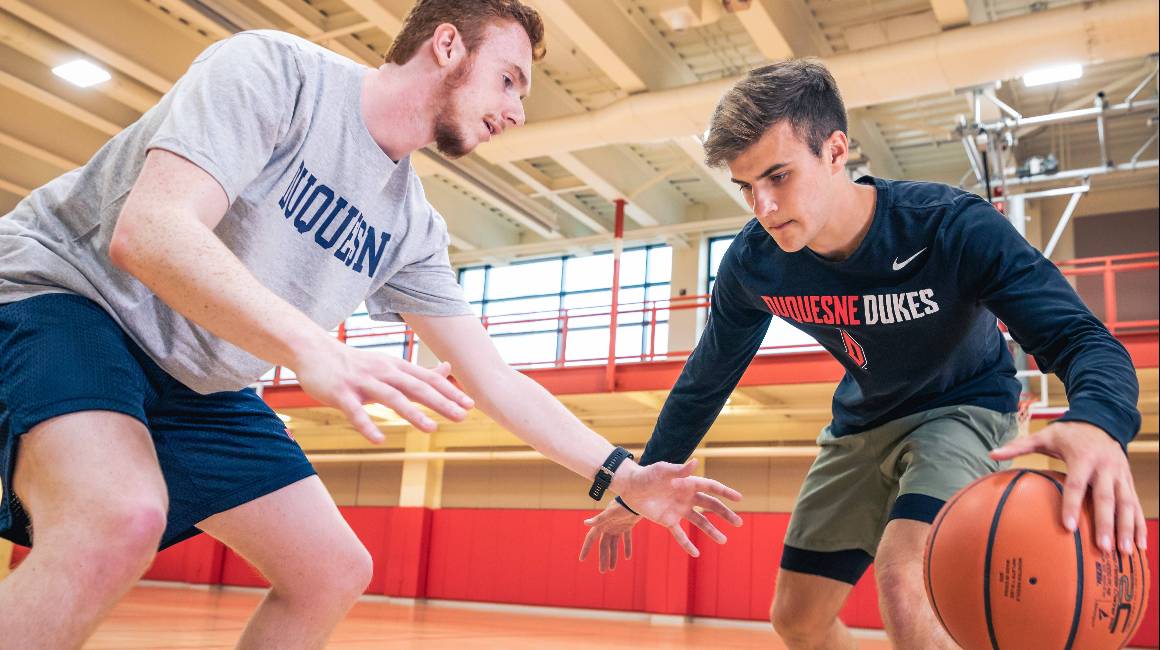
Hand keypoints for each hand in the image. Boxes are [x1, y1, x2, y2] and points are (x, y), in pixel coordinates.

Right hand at [292, 337, 473, 442]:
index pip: (427, 379)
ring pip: (391, 398)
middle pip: (416, 387)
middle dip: (441, 402)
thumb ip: (418, 371)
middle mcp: (383, 372)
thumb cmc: (356, 363)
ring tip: (431, 429)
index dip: (449, 392)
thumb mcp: (390, 364)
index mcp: (395, 367)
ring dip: (412, 413)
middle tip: (462, 416)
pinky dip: (367, 425)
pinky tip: (378, 439)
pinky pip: (355, 411)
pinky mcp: (341, 393)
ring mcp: (362, 382)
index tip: (470, 405)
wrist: (313, 350)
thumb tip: (448, 368)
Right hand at [579, 500, 640, 572]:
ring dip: (613, 556)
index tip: (581, 559)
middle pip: (603, 546)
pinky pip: (626, 540)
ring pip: (614, 545)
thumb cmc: (621, 505)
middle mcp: (608, 527)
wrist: (636, 499)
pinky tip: (627, 557)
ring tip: (612, 568)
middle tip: (602, 571)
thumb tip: (585, 523)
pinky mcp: (627, 526)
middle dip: (603, 558)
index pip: (591, 538)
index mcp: (601, 525)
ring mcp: (617, 527)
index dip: (586, 548)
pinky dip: (627, 548)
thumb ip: (598, 519)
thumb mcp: (610, 513)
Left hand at [605, 458, 742, 561]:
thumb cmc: (647, 474)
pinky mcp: (668, 521)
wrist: (630, 488)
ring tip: (723, 541)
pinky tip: (696, 554)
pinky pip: (680, 535)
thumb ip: (679, 470)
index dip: (725, 492)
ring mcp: (679, 510)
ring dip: (711, 531)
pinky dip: (688, 544)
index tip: (739, 498)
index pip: (711, 487)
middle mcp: (687, 497)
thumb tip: (696, 462)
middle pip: (711, 506)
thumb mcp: (662, 470)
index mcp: (688, 483)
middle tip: (739, 523)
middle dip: (725, 514)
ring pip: (700, 522)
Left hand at [991, 421, 1145, 553]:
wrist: (1101, 421)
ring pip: (1127, 504)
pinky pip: (1137, 505)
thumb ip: (1018, 446)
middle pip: (1106, 498)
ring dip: (1127, 529)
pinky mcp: (1129, 481)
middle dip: (1106, 524)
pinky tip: (1140, 545)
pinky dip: (1139, 525)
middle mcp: (1105, 467)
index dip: (1072, 505)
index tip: (1069, 527)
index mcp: (1083, 457)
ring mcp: (1120, 475)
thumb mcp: (1043, 436)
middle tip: (1102, 548)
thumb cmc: (1068, 434)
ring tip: (1124, 553)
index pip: (1076, 484)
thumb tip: (991, 454)